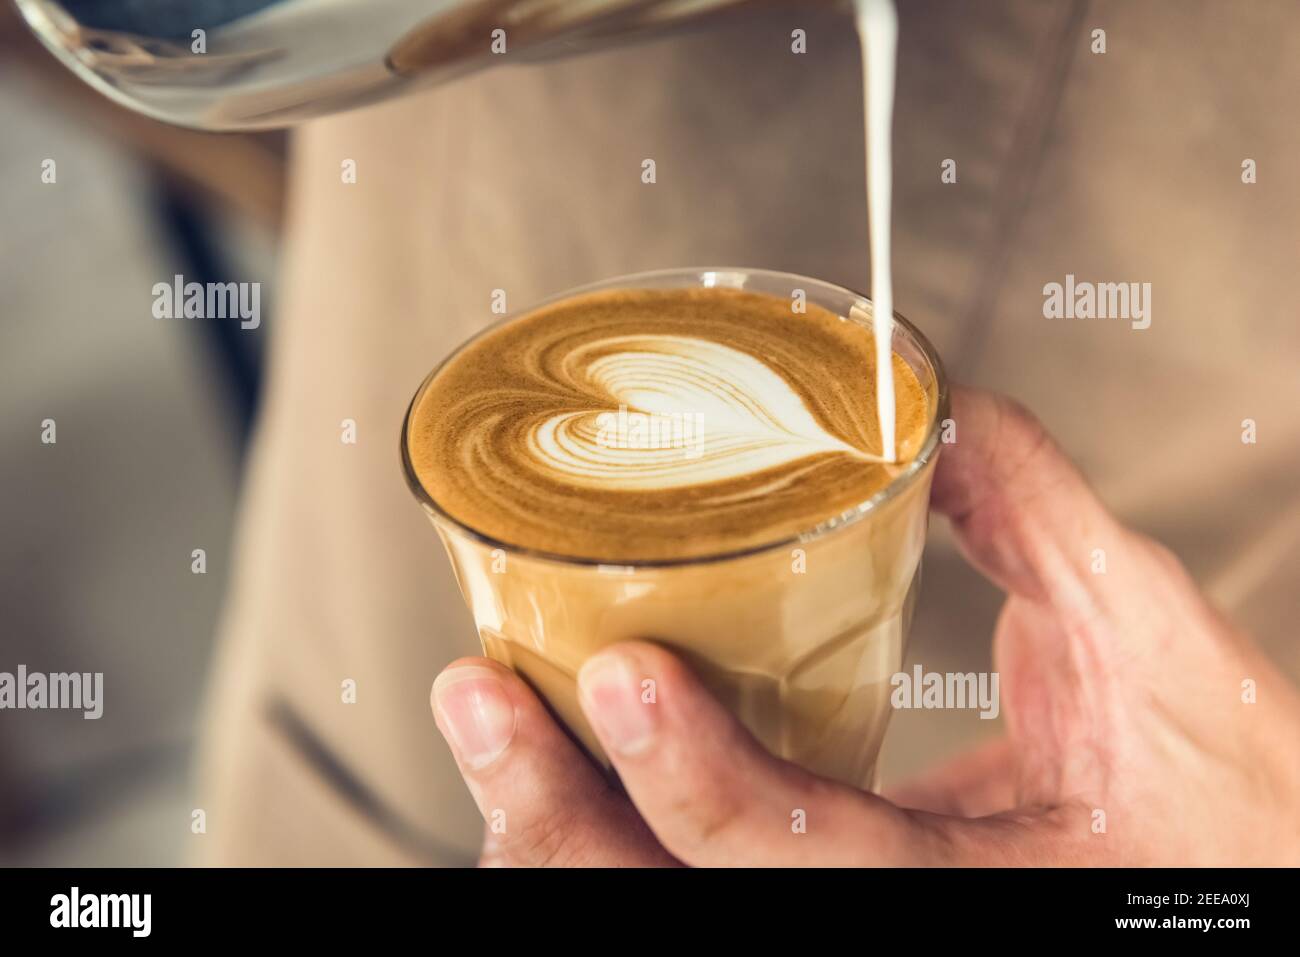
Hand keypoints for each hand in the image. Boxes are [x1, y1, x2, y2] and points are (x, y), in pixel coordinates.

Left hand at [430, 386, 1299, 865]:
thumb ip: (1040, 521)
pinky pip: (687, 882)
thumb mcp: (1156, 650)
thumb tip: (938, 411)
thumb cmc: (1233, 808)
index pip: (802, 857)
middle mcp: (894, 919)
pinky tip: (561, 768)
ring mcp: (854, 917)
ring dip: (557, 827)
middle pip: (679, 902)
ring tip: (492, 723)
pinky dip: (606, 832)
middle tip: (479, 699)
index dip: (694, 777)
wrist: (1253, 869)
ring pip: (655, 908)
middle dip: (559, 814)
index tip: (617, 673)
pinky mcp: (835, 894)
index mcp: (976, 885)